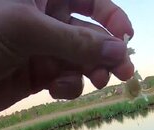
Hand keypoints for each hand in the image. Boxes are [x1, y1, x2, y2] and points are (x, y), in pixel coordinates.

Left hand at [0, 0, 134, 113]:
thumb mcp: (26, 30)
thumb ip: (76, 40)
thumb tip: (120, 50)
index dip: (110, 15)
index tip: (126, 36)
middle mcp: (44, 20)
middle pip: (91, 32)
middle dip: (108, 51)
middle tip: (124, 71)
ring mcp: (42, 49)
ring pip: (83, 59)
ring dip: (93, 71)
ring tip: (97, 82)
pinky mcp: (37, 76)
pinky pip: (67, 79)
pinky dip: (69, 87)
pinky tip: (58, 90)